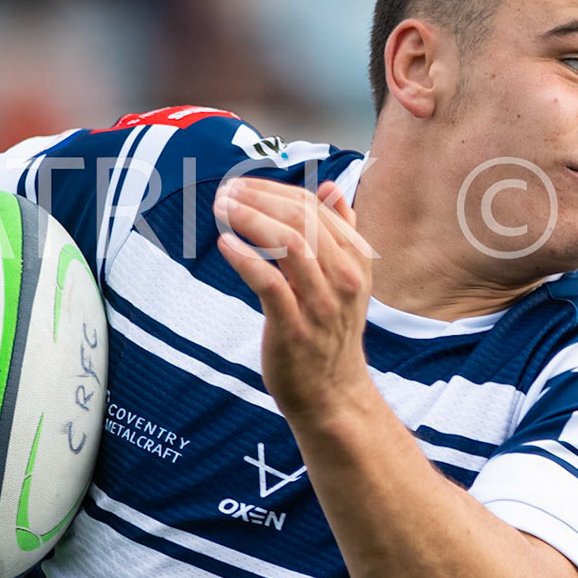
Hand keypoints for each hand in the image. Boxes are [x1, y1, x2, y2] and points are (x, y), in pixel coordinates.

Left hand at [215, 178, 376, 431]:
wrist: (332, 392)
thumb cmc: (331, 332)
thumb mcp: (347, 279)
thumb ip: (343, 233)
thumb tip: (333, 188)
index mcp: (356, 261)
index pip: (317, 208)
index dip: (276, 190)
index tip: (243, 185)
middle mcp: (344, 278)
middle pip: (304, 219)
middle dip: (260, 198)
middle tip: (226, 192)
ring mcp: (321, 304)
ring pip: (291, 244)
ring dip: (252, 219)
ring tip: (222, 209)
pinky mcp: (295, 328)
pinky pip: (271, 284)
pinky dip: (247, 259)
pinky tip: (226, 244)